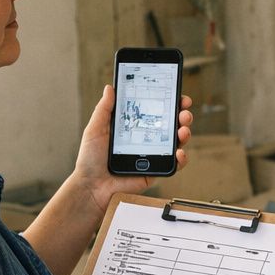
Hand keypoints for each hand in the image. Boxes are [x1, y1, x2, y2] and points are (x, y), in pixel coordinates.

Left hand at [74, 85, 193, 213]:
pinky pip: (174, 164)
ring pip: (176, 142)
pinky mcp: (155, 171)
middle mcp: (146, 139)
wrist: (92, 186)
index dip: (168, 101)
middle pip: (170, 124)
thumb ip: (104, 109)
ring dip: (184, 133)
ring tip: (183, 129)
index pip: (154, 110)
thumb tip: (110, 88)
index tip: (176, 93)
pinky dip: (181, 158)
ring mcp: (152, 155)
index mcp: (133, 127)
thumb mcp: (95, 129)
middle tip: (184, 111)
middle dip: (182, 115)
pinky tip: (179, 152)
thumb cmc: (90, 159)